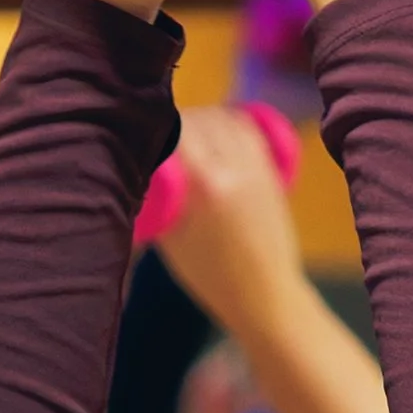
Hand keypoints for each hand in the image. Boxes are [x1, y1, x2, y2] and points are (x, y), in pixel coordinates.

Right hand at [158, 106, 310, 347]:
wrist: (264, 294)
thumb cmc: (208, 274)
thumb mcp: (169, 234)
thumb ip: (158, 194)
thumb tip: (141, 163)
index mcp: (204, 184)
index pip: (175, 130)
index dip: (155, 124)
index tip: (141, 130)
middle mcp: (232, 168)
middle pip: (199, 120)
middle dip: (177, 121)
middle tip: (160, 133)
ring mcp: (256, 167)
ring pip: (224, 119)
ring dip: (202, 118)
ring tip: (186, 132)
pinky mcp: (270, 170)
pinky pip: (247, 129)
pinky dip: (228, 123)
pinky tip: (215, 129)